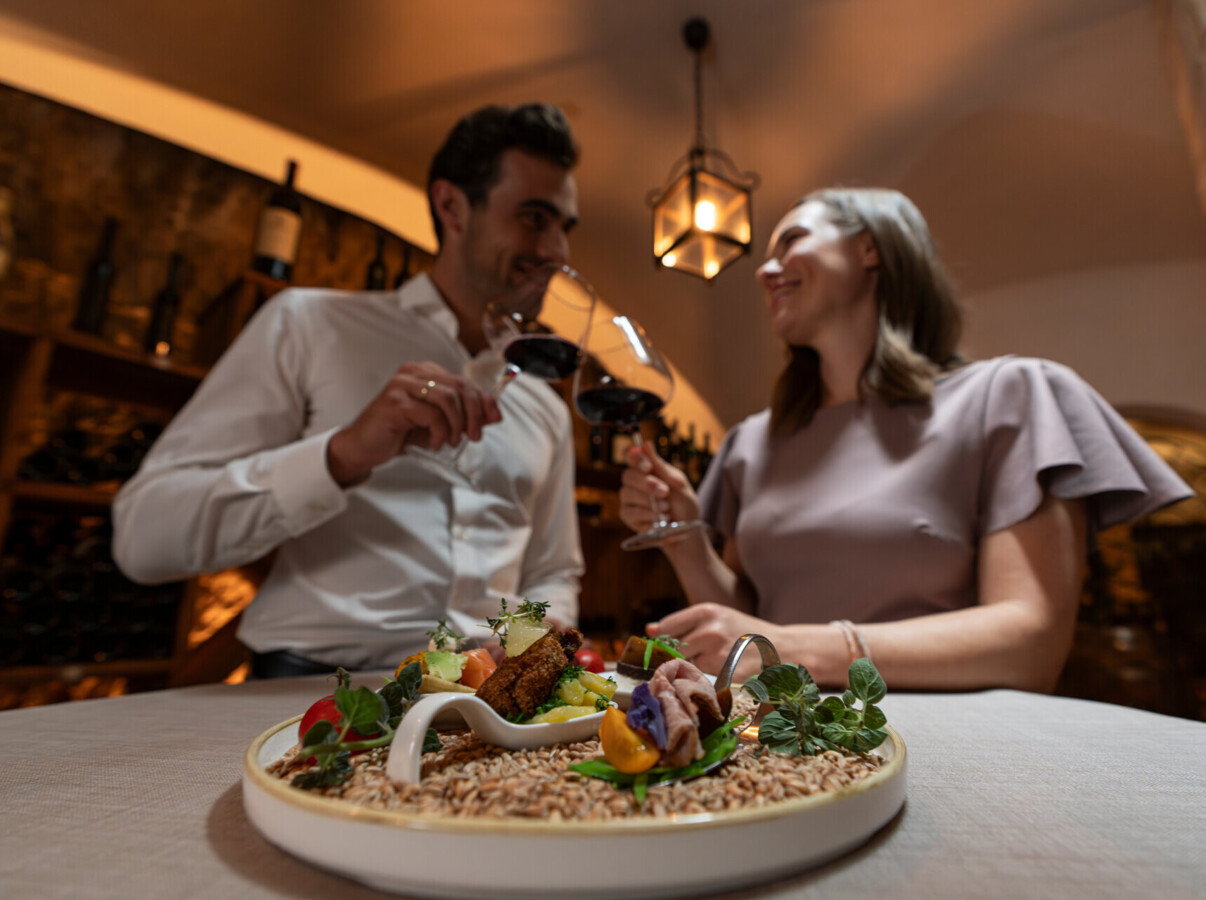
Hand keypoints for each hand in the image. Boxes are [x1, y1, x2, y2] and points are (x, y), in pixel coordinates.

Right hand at [327, 362, 501, 486]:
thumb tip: (495, 413)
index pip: (463, 381)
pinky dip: (439, 432)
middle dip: (474, 414)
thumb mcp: (439, 424)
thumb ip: (466, 416)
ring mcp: (402, 384)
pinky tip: (434, 443)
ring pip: (448, 399)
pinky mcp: (395, 401)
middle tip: (474, 436)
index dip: (483, 400)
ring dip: (456, 425)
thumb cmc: (400, 433)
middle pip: (460, 386)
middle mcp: (413, 372)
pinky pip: (432, 414)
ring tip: (450, 441)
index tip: (493, 418)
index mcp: (425, 372)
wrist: (364, 447)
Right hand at [618, 444, 699, 533]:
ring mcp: (629, 499)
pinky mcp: (628, 516)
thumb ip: (660, 466)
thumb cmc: (684, 504)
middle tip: (665, 493)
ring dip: (649, 503)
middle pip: (628, 475)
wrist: (687, 531)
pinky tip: (659, 520)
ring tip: (667, 510)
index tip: (647, 467)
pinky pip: (630, 513)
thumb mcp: (678, 483)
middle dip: (647, 484)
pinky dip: (647, 516)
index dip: (634, 458)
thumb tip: (646, 443)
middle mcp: (634, 482)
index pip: (630, 455)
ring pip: (627, 494)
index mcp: (646, 469)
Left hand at [647, 603, 779, 676]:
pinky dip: (705, 681)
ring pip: (687, 666)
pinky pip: (703, 680)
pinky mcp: (725, 675)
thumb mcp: (718, 617)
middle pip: (674, 650)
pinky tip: (718, 675)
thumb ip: (684, 623)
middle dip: (678, 657)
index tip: (664, 646)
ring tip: (711, 665)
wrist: (784, 649)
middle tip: (691, 659)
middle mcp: (710, 630)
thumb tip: (650, 630)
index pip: (667, 627)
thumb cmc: (746, 633)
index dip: (663, 639)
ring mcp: (718, 654)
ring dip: (692, 670)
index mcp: (706, 611)